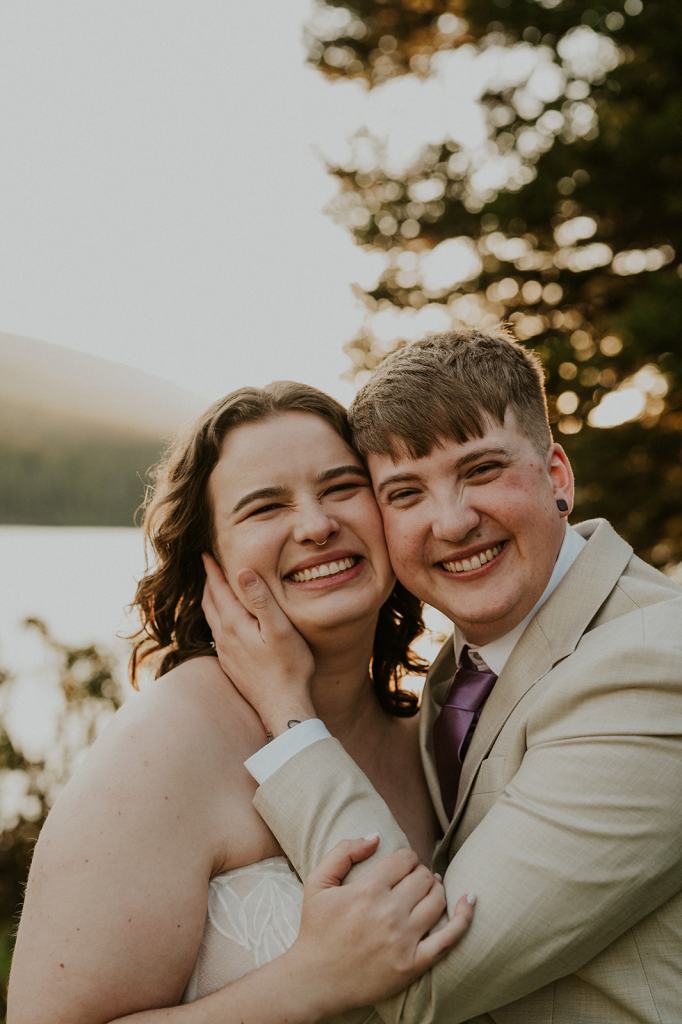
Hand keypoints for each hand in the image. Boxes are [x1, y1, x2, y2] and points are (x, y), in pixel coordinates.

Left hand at [201, 553, 316, 733]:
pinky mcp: (231, 666)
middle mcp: (225, 638)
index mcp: (235, 625)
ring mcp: (226, 654)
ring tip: (213, 590)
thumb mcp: (280, 629)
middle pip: (210, 603)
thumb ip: (261, 599)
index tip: (205, 553)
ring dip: (210, 601)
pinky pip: (218, 635)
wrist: (283, 707)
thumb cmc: (289, 667)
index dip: (212, 570)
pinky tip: (225, 624)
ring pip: (211, 620)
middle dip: (208, 583)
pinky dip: (217, 620)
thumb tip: (242, 571)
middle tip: (207, 566)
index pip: (218, 589)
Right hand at [286, 837, 474, 1017]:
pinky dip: (464, 916)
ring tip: (428, 889)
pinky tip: (470, 899)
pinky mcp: (413, 963)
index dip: (406, 858)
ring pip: (438, 899)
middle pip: (423, 877)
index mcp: (367, 891)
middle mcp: (389, 913)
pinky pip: (450, 937)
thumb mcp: (317, 883)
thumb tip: (376, 836)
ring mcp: (404, 940)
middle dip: (419, 873)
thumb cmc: (316, 930)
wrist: (315, 981)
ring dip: (436, 888)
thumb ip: (344, 851)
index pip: (405, 859)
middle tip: (411, 880)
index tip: (400, 866)